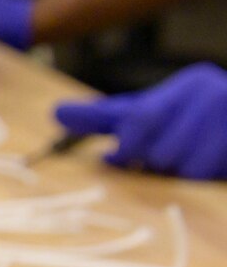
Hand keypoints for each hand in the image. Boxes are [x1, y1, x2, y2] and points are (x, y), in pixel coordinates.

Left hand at [54, 64, 226, 179]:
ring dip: (176, 175)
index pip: (136, 117)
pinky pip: (201, 176)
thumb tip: (57, 112)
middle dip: (149, 161)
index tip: (101, 149)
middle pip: (153, 146)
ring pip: (178, 167)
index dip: (117, 141)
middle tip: (158, 160)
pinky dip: (198, 181)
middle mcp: (209, 92)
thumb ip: (109, 117)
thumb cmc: (196, 129)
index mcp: (186, 85)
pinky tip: (209, 167)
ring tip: (190, 161)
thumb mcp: (154, 117)